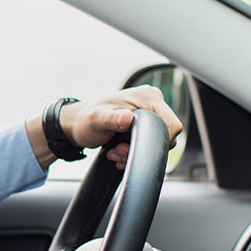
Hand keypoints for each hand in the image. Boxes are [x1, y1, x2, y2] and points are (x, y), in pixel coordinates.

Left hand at [26, 86, 183, 169]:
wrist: (78, 124)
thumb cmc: (86, 119)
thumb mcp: (97, 119)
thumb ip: (112, 118)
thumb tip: (127, 118)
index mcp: (148, 97)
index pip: (173, 124)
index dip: (158, 141)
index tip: (133, 146)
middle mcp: (152, 104)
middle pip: (165, 136)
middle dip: (141, 149)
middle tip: (117, 150)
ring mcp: (149, 115)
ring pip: (156, 143)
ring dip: (134, 153)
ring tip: (114, 151)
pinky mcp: (144, 126)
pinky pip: (148, 145)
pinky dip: (133, 153)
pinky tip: (117, 153)